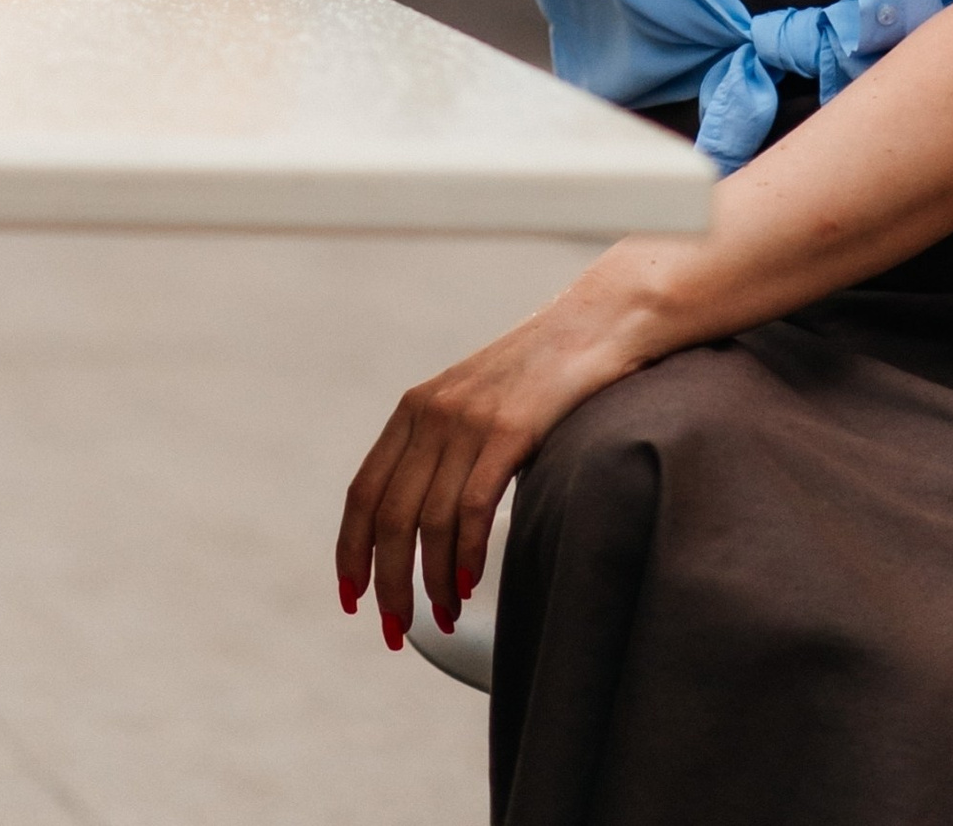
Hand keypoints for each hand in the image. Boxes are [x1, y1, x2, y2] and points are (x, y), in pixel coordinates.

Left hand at [337, 273, 651, 645]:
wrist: (601, 320)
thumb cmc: (544, 372)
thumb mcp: (477, 401)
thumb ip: (448, 447)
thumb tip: (428, 526)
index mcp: (414, 407)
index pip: (363, 491)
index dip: (351, 550)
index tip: (353, 598)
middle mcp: (432, 412)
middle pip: (387, 516)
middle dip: (387, 584)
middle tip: (395, 632)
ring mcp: (470, 419)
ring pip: (427, 521)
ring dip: (428, 583)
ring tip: (442, 619)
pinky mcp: (511, 429)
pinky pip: (472, 507)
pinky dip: (463, 555)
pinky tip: (467, 584)